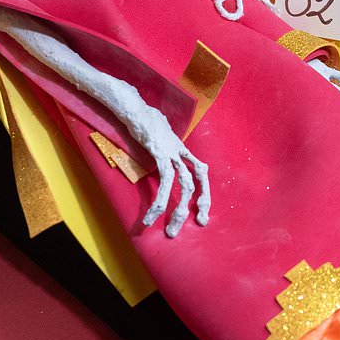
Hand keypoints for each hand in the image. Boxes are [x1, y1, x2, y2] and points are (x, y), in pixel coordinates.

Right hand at [133, 109, 210, 237]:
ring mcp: (172, 153)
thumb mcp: (159, 135)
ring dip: (178, 210)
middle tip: (199, 222)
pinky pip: (165, 182)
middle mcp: (181, 152)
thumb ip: (164, 146)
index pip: (200, 171)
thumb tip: (161, 150)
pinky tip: (154, 215)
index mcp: (181, 149)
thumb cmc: (144, 120)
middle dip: (200, 202)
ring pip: (185, 185)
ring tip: (171, 230)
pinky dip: (160, 201)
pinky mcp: (161, 154)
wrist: (135, 110)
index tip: (201, 208)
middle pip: (199, 179)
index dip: (204, 190)